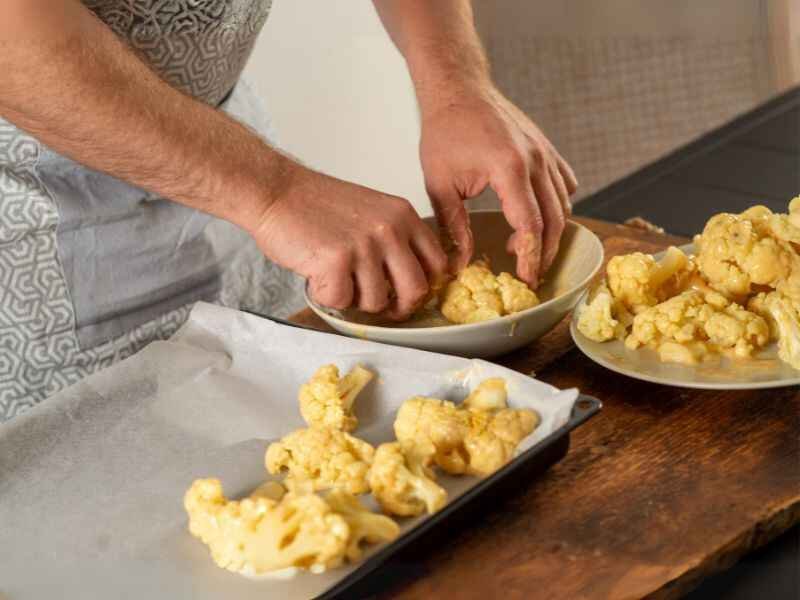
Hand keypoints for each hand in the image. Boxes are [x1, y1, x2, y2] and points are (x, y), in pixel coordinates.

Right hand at [251, 166, 447, 318]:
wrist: (276, 191)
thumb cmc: (315, 205)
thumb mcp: (372, 211)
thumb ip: (394, 239)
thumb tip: (409, 281)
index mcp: (403, 215)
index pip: (437, 263)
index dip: (424, 286)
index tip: (407, 294)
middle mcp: (390, 229)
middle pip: (417, 289)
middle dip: (399, 307)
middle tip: (380, 307)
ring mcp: (365, 245)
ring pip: (377, 301)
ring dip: (354, 299)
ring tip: (335, 278)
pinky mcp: (337, 261)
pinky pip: (342, 302)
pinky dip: (326, 296)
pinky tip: (316, 276)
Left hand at [420, 85, 577, 285]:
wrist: (458, 89)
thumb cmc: (444, 131)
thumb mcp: (440, 184)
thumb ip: (453, 227)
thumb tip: (458, 265)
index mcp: (509, 169)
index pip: (530, 226)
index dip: (531, 258)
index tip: (526, 280)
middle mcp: (535, 160)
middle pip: (555, 220)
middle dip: (545, 252)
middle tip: (530, 274)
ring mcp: (545, 152)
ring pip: (564, 203)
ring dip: (551, 231)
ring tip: (525, 248)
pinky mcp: (546, 148)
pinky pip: (564, 183)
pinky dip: (557, 205)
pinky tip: (537, 216)